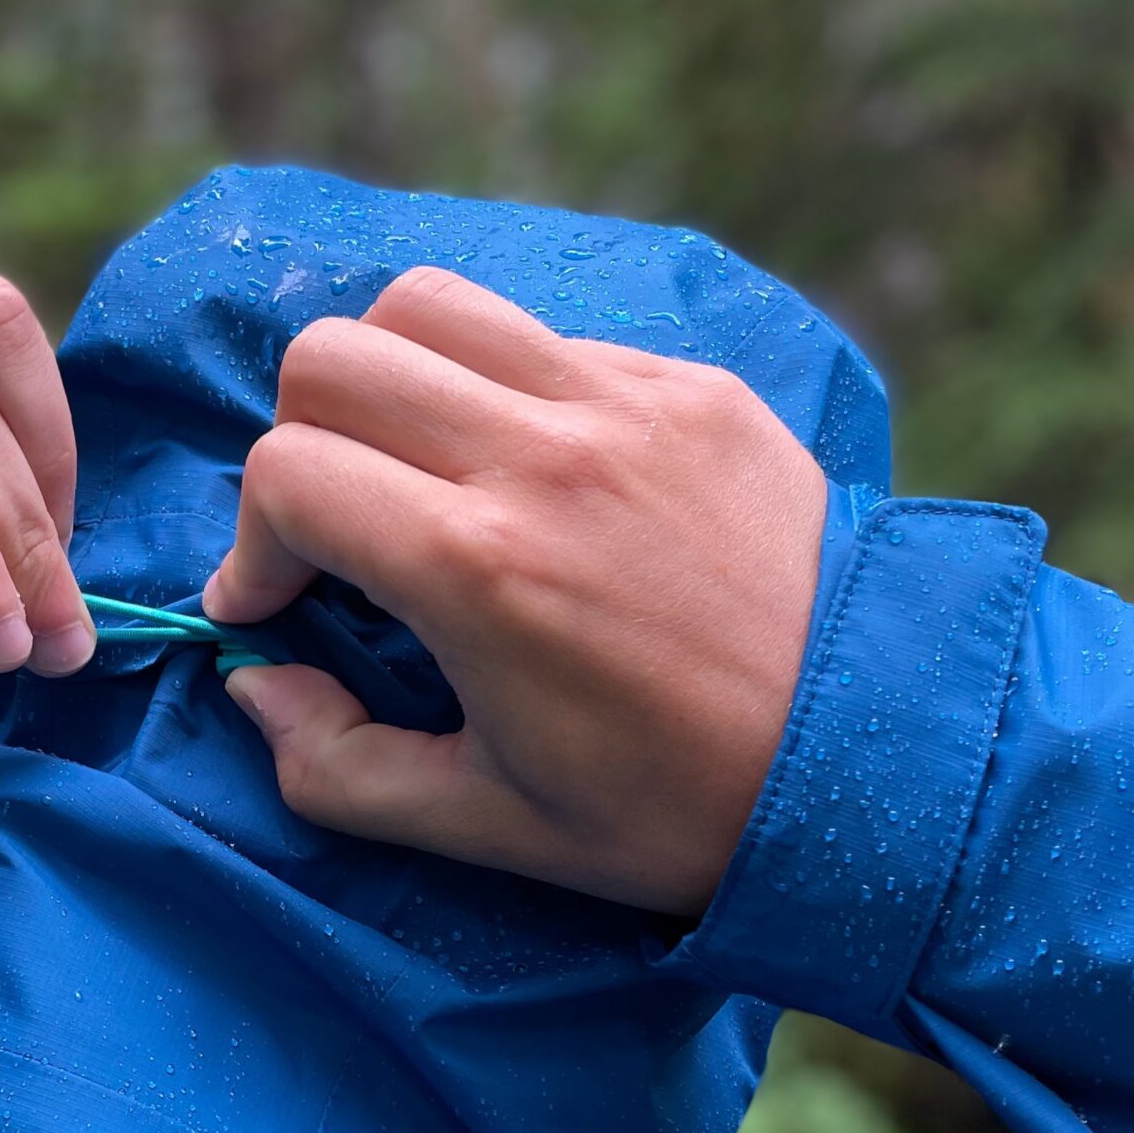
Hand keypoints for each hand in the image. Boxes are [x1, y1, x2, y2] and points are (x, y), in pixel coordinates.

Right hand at [203, 268, 828, 915]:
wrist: (883, 756)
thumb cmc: (679, 810)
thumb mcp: (492, 829)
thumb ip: (337, 766)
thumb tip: (255, 684)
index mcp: (478, 567)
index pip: (288, 471)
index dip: (250, 545)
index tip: (275, 606)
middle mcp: (543, 456)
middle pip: (335, 357)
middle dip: (298, 445)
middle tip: (335, 534)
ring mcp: (626, 405)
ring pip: (433, 304)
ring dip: (387, 379)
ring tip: (414, 469)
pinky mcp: (693, 388)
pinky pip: (547, 340)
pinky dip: (501, 391)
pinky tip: (536, 480)